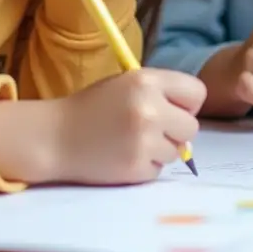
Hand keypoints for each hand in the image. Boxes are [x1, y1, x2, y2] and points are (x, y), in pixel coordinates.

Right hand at [0, 68, 206, 185]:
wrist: (55, 137)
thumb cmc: (93, 107)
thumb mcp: (127, 84)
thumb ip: (161, 93)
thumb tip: (191, 118)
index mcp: (147, 81)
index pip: (197, 93)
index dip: (187, 104)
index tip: (173, 109)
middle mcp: (149, 108)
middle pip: (192, 127)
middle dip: (175, 131)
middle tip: (150, 129)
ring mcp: (143, 140)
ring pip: (177, 151)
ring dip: (160, 150)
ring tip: (131, 141)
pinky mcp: (135, 167)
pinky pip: (159, 170)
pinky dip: (145, 167)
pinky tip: (122, 155)